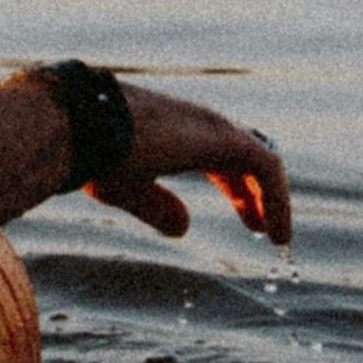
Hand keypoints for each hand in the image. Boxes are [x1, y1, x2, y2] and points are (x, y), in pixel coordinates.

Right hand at [87, 82, 292, 246]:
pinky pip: (267, 168)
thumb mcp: (126, 189)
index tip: (248, 218)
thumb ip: (156, 208)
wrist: (85, 125)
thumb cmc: (95, 154)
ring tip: (278, 237)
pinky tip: (276, 234)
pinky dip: (277, 200)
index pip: (222, 157)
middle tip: (261, 227)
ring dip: (273, 199)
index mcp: (177, 133)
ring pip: (262, 162)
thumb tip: (184, 229)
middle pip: (246, 158)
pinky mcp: (226, 139)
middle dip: (255, 194)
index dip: (236, 189)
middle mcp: (201, 125)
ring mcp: (215, 128)